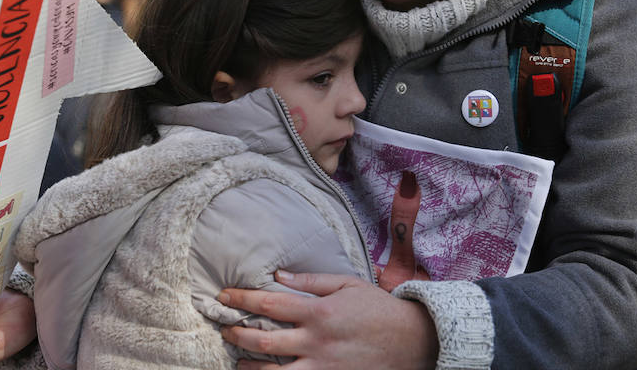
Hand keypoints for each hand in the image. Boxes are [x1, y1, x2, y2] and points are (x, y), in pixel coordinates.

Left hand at [217, 271, 437, 368]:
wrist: (412, 341)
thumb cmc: (379, 309)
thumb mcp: (348, 285)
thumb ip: (312, 282)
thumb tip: (279, 276)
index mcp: (319, 312)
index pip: (269, 303)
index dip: (242, 298)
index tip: (224, 296)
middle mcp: (316, 342)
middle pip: (263, 339)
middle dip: (237, 333)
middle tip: (224, 328)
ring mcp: (322, 367)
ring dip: (249, 366)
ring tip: (238, 359)